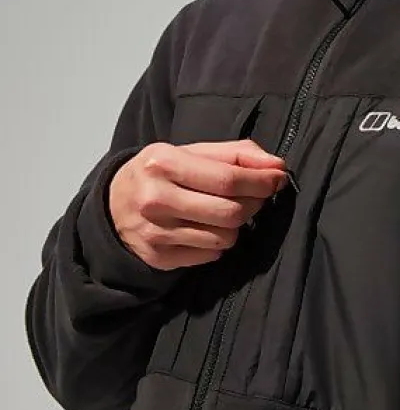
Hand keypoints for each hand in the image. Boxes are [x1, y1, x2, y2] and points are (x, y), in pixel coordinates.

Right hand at [108, 140, 287, 270]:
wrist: (111, 206)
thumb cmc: (162, 173)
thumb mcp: (192, 151)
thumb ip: (236, 154)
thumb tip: (276, 166)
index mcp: (163, 163)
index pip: (228, 179)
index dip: (261, 181)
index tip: (278, 178)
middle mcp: (155, 199)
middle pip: (231, 212)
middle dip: (254, 203)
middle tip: (256, 195)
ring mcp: (155, 233)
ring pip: (225, 238)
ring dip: (236, 225)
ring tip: (225, 211)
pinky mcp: (158, 258)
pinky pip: (211, 255)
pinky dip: (218, 243)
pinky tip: (205, 228)